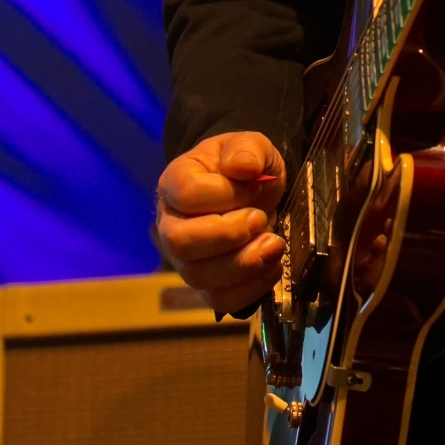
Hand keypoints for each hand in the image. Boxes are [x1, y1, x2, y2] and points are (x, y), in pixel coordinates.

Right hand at [155, 131, 286, 315]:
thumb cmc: (245, 167)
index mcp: (176, 182)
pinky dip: (250, 289)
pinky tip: (272, 267)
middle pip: (180, 243)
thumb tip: (243, 167)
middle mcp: (170, 224)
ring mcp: (185, 259)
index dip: (225, 194)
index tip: (254, 186)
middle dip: (228, 235)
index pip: (187, 195)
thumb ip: (247, 149)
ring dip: (243, 265)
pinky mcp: (207, 284)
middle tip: (261, 220)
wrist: (253, 190)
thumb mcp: (252, 144)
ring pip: (199, 276)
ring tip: (274, 245)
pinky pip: (218, 299)